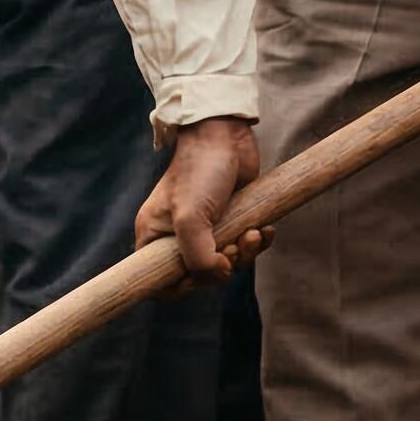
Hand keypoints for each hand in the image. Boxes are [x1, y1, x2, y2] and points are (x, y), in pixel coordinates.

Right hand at [134, 116, 268, 286]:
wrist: (225, 134)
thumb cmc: (199, 171)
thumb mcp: (191, 219)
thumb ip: (199, 258)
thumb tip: (220, 274)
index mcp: (154, 235)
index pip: (159, 280)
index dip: (181, 286)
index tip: (201, 275)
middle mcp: (176, 234)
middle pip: (199, 274)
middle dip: (222, 266)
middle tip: (233, 246)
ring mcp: (205, 227)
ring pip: (226, 262)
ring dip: (245, 253)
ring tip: (254, 233)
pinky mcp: (230, 218)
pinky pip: (244, 245)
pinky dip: (258, 242)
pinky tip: (265, 228)